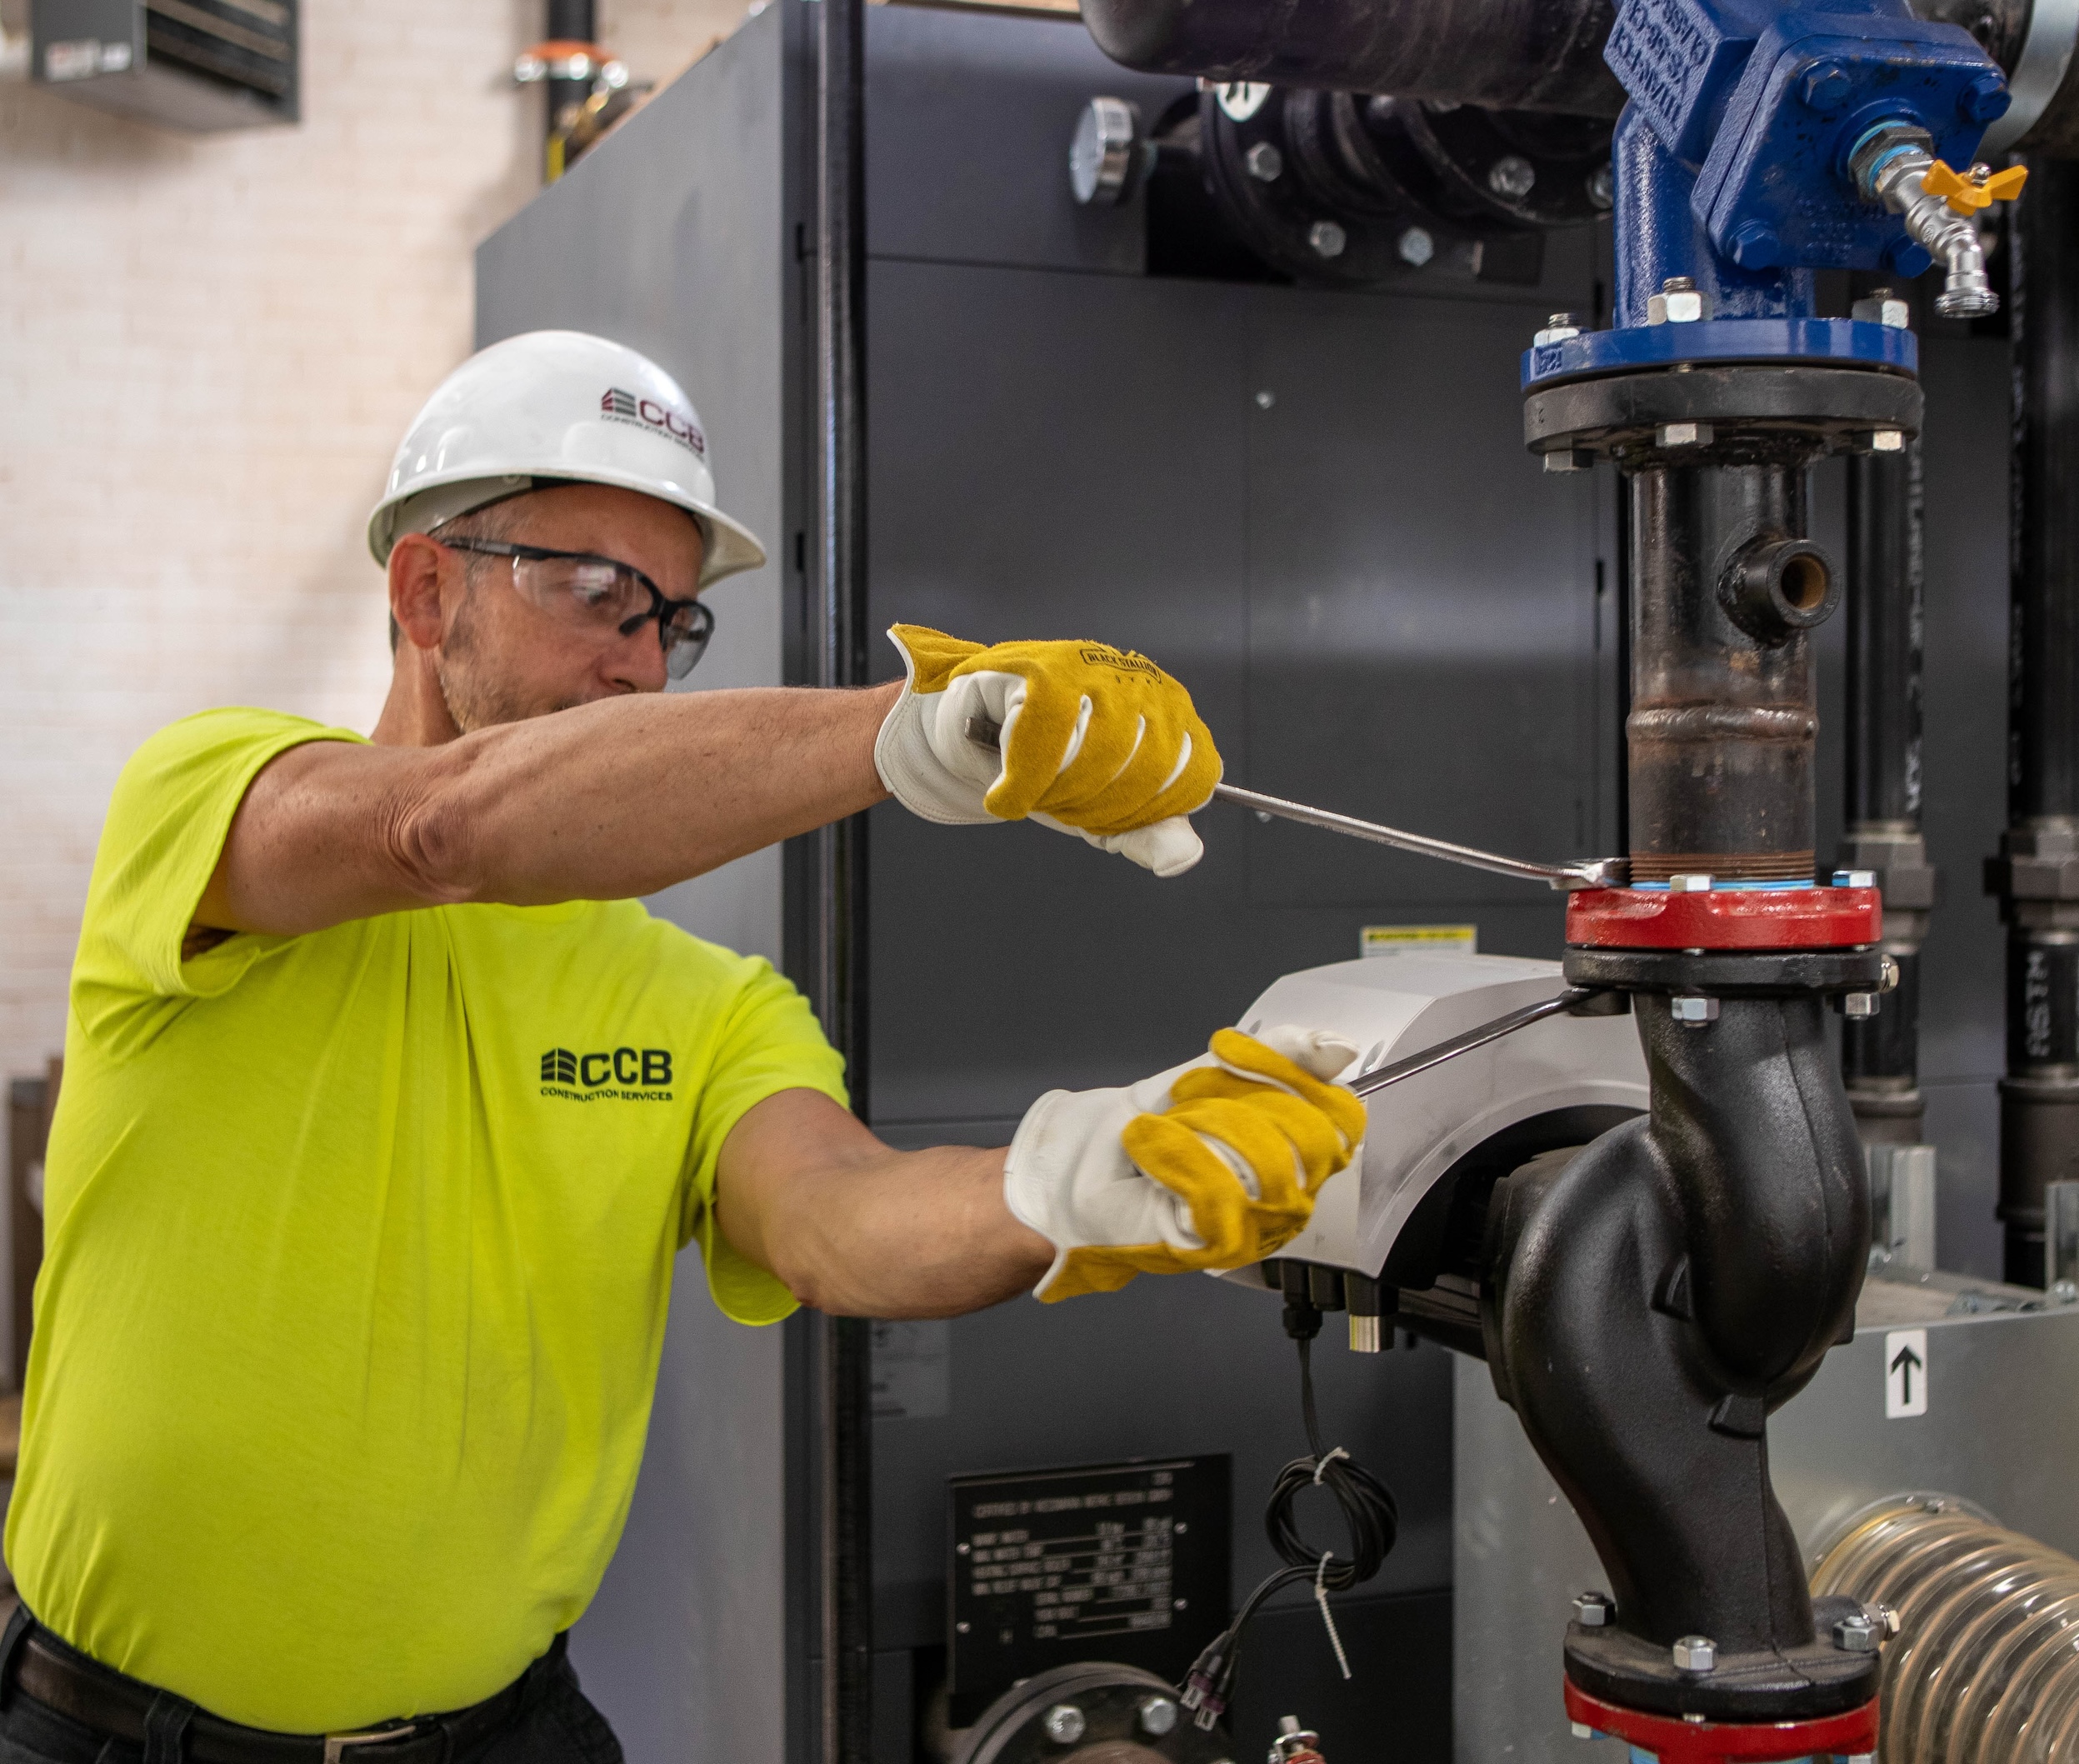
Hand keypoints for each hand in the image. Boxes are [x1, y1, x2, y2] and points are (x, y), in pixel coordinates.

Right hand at [873, 624, 1221, 876]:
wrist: (971, 728)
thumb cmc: (1046, 766)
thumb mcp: (1102, 809)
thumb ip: (1143, 832)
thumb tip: (1182, 857)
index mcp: (1171, 712)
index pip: (1193, 775)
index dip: (1146, 815)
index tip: (1103, 825)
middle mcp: (1141, 682)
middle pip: (1149, 768)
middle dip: (1097, 808)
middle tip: (1057, 809)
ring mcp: (1095, 668)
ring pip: (1101, 753)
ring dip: (1058, 795)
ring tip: (1031, 796)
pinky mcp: (1044, 667)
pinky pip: (1047, 736)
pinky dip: (1022, 782)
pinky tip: (1006, 796)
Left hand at [1003, 1026, 1365, 1301]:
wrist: (1062, 1176)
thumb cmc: (1124, 1137)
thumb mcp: (1202, 1077)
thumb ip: (1271, 1059)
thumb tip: (1337, 1046)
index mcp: (1287, 1158)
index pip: (1341, 1119)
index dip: (1297, 1076)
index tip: (1232, 1053)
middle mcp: (1280, 1201)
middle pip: (1314, 1142)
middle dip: (1245, 1103)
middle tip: (1188, 1103)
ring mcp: (1250, 1228)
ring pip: (1271, 1168)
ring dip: (1206, 1129)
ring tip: (1163, 1129)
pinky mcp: (1212, 1247)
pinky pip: (1223, 1194)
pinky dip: (1179, 1157)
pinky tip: (1150, 1148)